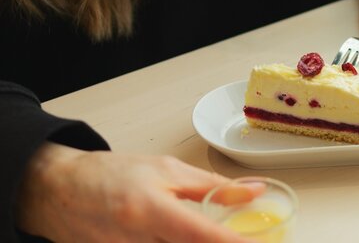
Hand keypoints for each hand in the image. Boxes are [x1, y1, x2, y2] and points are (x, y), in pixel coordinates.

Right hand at [16, 143, 264, 242]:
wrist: (57, 192)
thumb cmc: (110, 175)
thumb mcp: (166, 170)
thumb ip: (212, 187)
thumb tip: (253, 193)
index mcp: (152, 211)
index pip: (202, 235)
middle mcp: (138, 241)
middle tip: (247, 237)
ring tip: (216, 232)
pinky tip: (187, 236)